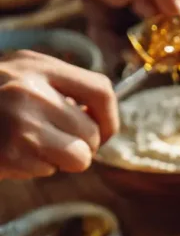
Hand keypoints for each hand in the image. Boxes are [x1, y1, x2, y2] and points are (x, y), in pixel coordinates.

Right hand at [0, 51, 117, 179]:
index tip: (102, 132)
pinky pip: (51, 170)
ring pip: (80, 157)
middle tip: (55, 143)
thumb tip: (100, 122)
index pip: (102, 91)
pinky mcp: (15, 151)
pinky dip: (37, 168)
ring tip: (34, 147)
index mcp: (38, 65)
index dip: (110, 119)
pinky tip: (14, 153)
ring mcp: (23, 121)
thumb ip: (59, 90)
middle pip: (92, 133)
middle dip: (81, 146)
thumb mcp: (20, 76)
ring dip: (62, 160)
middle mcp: (32, 89)